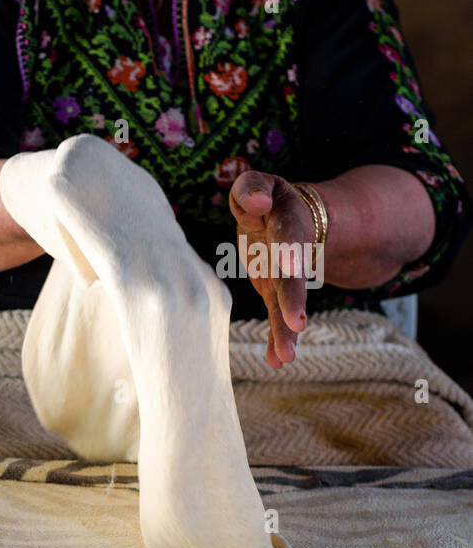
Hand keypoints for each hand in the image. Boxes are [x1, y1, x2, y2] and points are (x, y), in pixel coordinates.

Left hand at [228, 170, 313, 368]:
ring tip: (286, 356)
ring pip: (285, 304)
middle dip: (293, 300)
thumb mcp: (255, 185)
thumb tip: (257, 204)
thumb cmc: (262, 199)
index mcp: (287, 222)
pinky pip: (274, 318)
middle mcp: (289, 254)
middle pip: (292, 277)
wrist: (282, 219)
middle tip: (297, 323)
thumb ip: (252, 188)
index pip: (288, 234)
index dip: (289, 249)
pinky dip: (275, 339)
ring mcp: (283, 277)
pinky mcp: (274, 293)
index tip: (291, 266)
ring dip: (285, 330)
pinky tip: (276, 362)